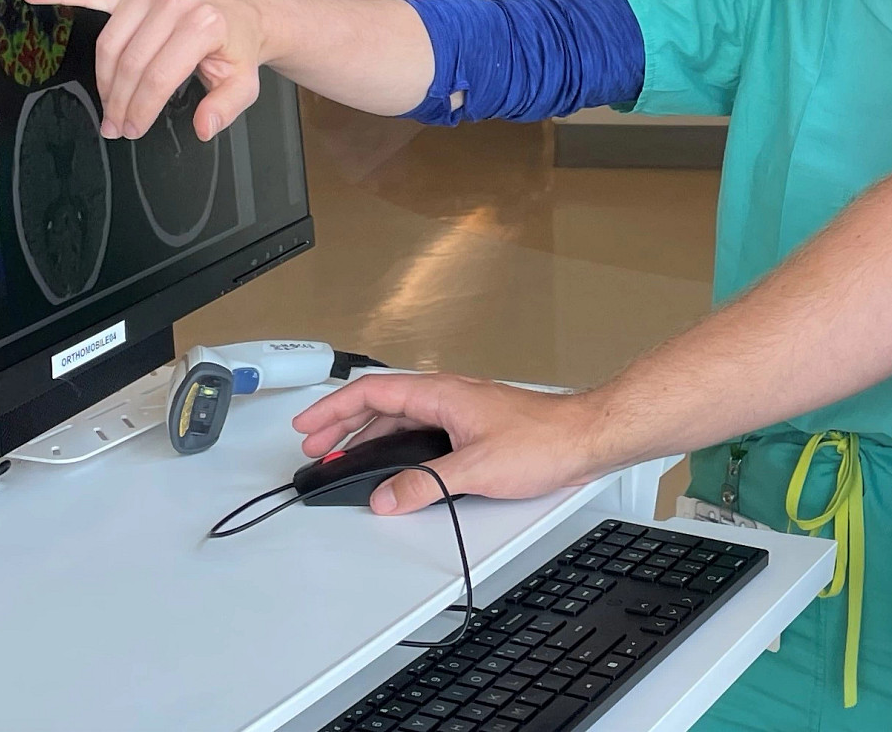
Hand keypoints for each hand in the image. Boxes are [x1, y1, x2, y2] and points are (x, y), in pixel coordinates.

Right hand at [19, 0, 270, 140]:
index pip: (159, 77)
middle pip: (130, 62)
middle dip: (119, 101)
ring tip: (108, 104)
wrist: (244, 10)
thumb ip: (225, 107)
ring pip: (110, 43)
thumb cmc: (238, 48)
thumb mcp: (244, 82)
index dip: (141, 109)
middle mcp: (176, 1)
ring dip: (103, 79)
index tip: (132, 130)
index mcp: (204, 24)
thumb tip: (204, 128)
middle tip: (116, 126)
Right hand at [294, 372, 602, 514]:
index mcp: (442, 394)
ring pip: (402, 418)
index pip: (374, 392)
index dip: (334, 407)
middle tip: (314, 445)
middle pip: (383, 404)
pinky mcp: (475, 428)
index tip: (307, 424)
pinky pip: (422, 431)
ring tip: (345, 457)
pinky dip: (397, 445)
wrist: (585, 438)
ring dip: (369, 436)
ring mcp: (462, 411)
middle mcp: (449, 396)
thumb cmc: (544, 441)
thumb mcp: (475, 470)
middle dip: (343, 423)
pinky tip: (395, 464)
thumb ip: (425, 485)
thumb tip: (386, 498)